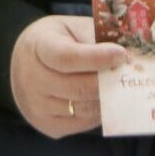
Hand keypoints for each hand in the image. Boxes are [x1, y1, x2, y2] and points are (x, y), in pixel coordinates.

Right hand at [9, 15, 125, 138]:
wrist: (25, 64)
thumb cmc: (57, 41)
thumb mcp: (72, 28)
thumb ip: (97, 39)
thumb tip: (129, 57)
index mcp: (37, 47)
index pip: (67, 57)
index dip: (98, 58)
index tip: (121, 54)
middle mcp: (31, 79)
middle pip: (80, 88)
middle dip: (110, 81)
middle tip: (127, 73)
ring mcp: (37, 106)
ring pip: (86, 108)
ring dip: (108, 98)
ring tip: (118, 85)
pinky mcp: (48, 126)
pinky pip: (84, 123)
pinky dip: (98, 112)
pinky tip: (102, 98)